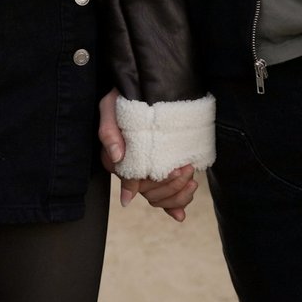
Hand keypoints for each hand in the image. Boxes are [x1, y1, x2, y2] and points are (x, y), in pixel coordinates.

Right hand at [99, 90, 198, 221]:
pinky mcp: (158, 172)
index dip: (158, 181)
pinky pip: (162, 200)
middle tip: (187, 168)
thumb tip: (117, 157)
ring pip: (157, 198)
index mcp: (116, 158)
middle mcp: (130, 169)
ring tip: (191, 178)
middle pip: (149, 193)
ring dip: (177, 195)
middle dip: (172, 186)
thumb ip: (109, 130)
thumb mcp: (110, 107)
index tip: (176, 169)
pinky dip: (172, 208)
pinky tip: (180, 215)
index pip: (135, 182)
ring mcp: (144, 173)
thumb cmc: (120, 97)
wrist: (138, 86)